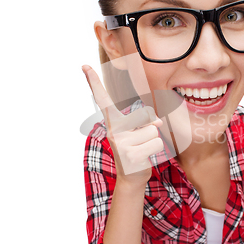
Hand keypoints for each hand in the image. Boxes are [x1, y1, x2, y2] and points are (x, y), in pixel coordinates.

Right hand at [82, 65, 163, 186]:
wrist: (131, 178)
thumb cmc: (136, 149)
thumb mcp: (139, 131)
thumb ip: (147, 121)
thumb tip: (158, 122)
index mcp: (113, 123)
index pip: (103, 100)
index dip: (94, 83)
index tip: (84, 66)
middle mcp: (113, 131)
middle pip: (146, 117)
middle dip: (150, 129)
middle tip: (140, 142)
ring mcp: (121, 144)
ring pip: (153, 132)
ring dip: (153, 142)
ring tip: (142, 150)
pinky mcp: (130, 156)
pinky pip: (156, 144)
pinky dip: (156, 151)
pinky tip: (144, 158)